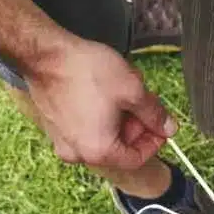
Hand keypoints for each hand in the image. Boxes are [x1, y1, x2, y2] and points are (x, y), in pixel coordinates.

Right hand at [24, 34, 175, 170]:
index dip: (153, 141)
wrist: (45, 54)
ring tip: (123, 90)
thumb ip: (154, 114)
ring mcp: (62, 140)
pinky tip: (103, 90)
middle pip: (119, 148)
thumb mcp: (132, 91)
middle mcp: (77, 153)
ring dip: (118, 117)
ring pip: (102, 135)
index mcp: (98, 152)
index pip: (136, 159)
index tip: (160, 124)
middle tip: (143, 102)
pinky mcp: (54, 125)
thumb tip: (169, 128)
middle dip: (135, 125)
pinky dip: (99, 114)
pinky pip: (84, 127)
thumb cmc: (84, 71)